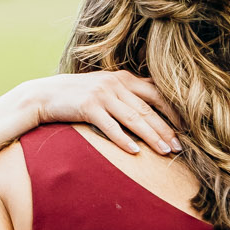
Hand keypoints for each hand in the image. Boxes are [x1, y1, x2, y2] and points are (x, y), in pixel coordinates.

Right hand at [14, 72, 176, 155]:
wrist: (43, 95)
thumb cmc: (76, 95)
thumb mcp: (104, 87)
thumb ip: (126, 93)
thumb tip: (149, 108)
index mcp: (123, 77)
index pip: (157, 93)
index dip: (173, 111)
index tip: (186, 128)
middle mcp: (116, 83)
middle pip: (148, 109)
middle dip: (166, 129)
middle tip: (178, 147)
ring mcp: (102, 94)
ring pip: (133, 118)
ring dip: (151, 137)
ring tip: (164, 152)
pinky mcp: (88, 107)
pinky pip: (110, 126)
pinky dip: (124, 140)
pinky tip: (135, 152)